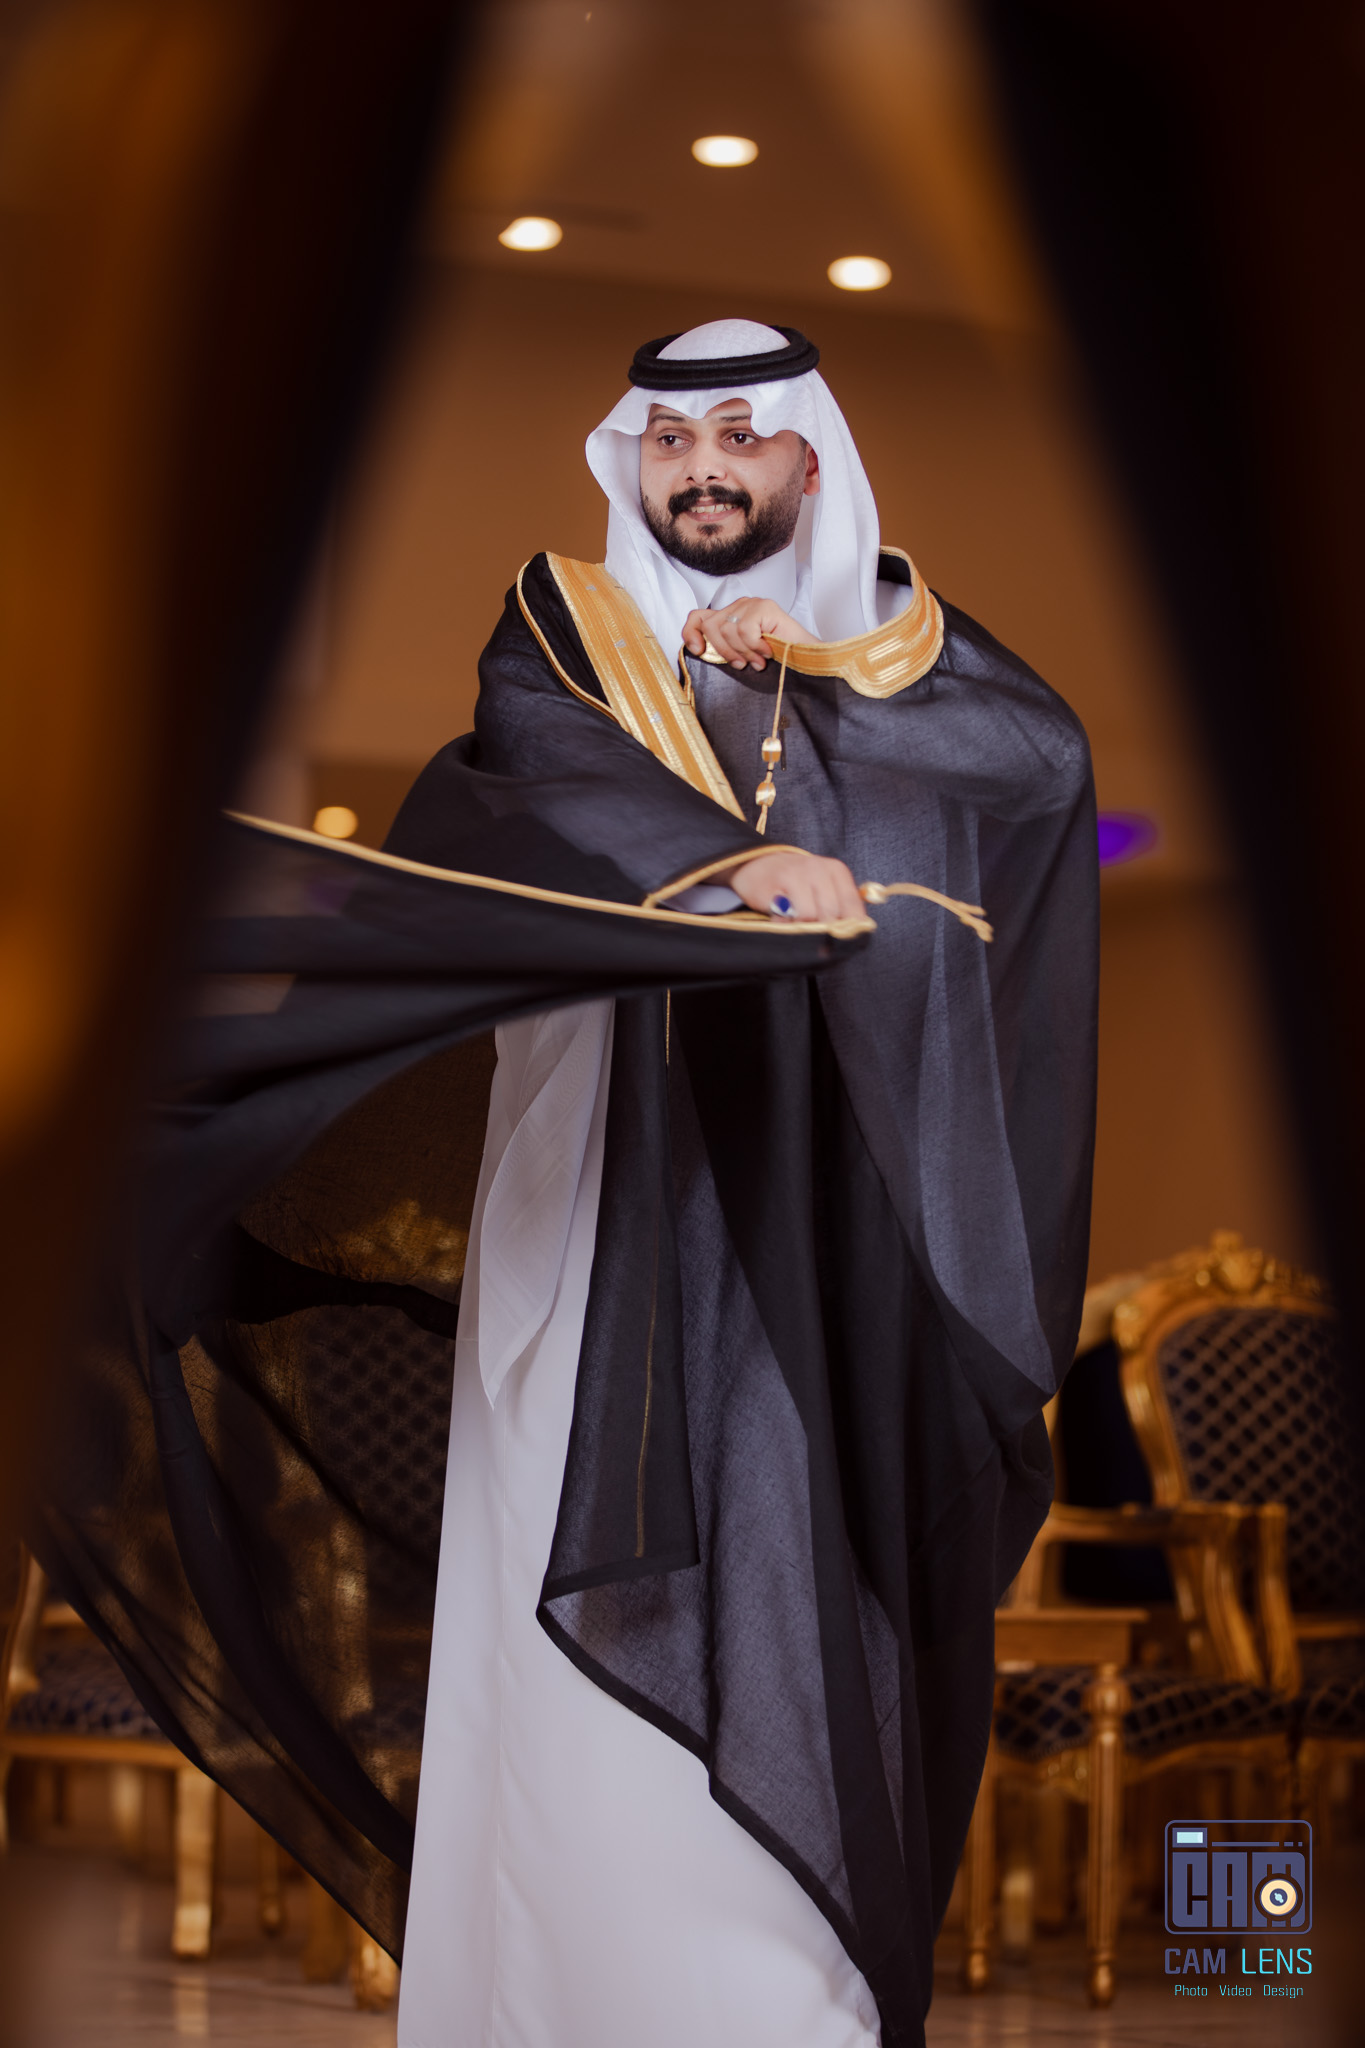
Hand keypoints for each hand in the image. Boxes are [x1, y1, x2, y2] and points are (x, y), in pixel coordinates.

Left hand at [682, 597, 810, 670]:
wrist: (805, 660)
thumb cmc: (775, 660)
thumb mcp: (740, 655)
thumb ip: (722, 648)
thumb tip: (699, 649)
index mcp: (730, 616)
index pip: (698, 616)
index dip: (691, 632)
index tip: (698, 650)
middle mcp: (739, 606)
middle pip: (711, 626)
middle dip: (724, 650)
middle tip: (742, 664)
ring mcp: (752, 604)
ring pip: (727, 629)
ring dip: (743, 651)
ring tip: (759, 660)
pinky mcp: (764, 606)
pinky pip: (745, 629)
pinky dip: (754, 646)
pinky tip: (767, 652)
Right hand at [719, 849, 864, 922]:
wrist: (756, 864)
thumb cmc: (795, 882)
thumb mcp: (823, 888)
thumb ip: (839, 907)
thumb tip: (852, 934)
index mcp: (836, 870)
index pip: (852, 907)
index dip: (848, 929)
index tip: (838, 938)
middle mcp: (819, 869)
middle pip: (831, 915)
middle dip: (822, 929)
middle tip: (810, 929)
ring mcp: (796, 874)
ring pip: (809, 917)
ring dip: (801, 926)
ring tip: (793, 920)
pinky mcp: (775, 884)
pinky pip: (786, 916)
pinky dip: (784, 924)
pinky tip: (780, 916)